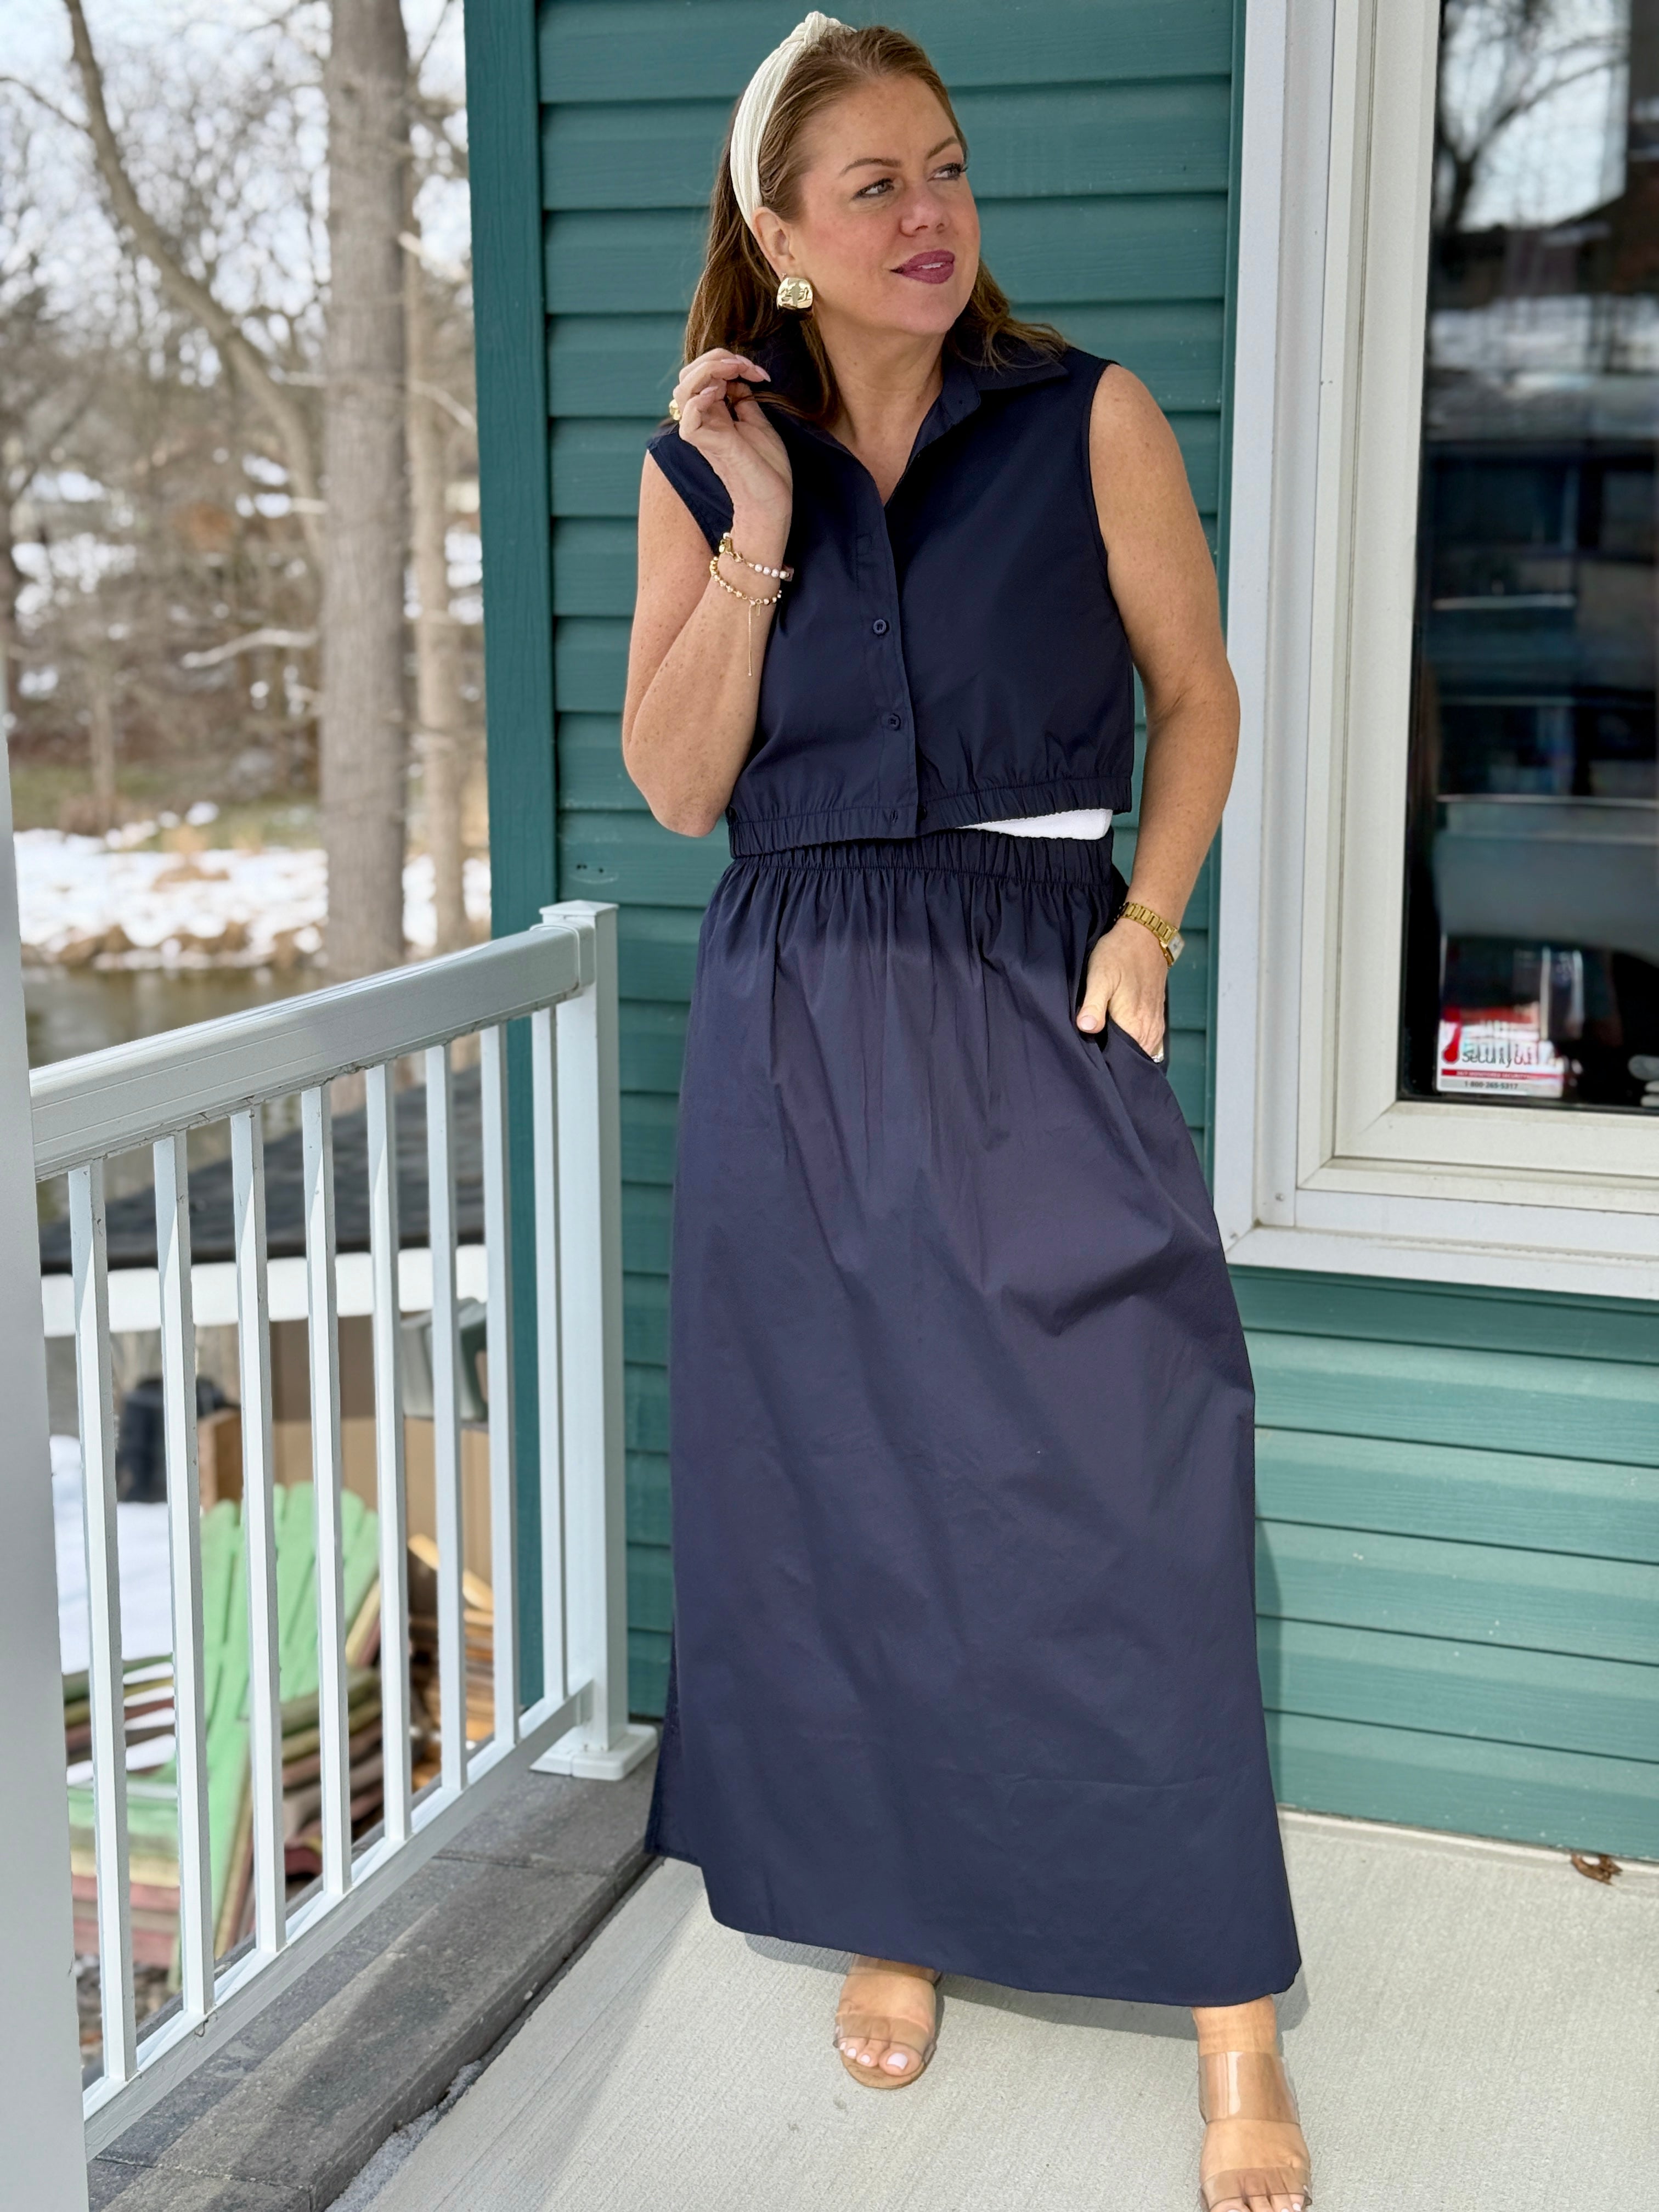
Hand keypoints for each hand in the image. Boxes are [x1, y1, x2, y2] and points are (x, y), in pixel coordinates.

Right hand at [671, 348, 791, 530]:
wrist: (773, 502)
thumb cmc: (767, 469)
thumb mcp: (758, 423)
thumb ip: (744, 400)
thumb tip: (738, 380)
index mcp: (715, 414)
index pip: (703, 374)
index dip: (726, 361)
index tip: (757, 370)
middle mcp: (705, 421)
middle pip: (687, 376)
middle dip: (715, 359)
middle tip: (745, 365)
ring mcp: (705, 433)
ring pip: (682, 391)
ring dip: (707, 371)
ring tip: (733, 372)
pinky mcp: (710, 446)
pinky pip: (688, 420)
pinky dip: (699, 400)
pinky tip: (718, 394)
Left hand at [1076, 916, 1168, 1058]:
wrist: (1146, 935)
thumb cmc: (1119, 955)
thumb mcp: (1100, 977)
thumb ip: (1093, 1006)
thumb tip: (1087, 1028)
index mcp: (1134, 1026)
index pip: (1121, 1063)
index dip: (1105, 1067)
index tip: (1089, 1064)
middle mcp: (1149, 1031)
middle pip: (1132, 1062)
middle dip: (1114, 1065)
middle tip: (1093, 1061)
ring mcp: (1155, 1025)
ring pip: (1141, 1054)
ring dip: (1126, 1056)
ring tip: (1105, 1054)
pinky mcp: (1156, 1018)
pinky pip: (1148, 1043)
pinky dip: (1136, 1047)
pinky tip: (1119, 1042)